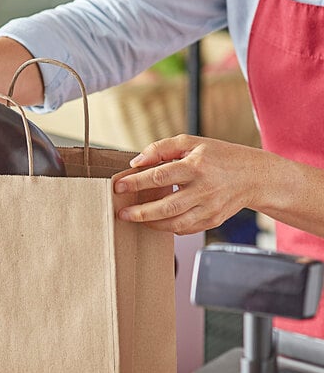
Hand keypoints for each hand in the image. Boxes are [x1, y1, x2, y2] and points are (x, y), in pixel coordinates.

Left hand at [113, 135, 266, 234]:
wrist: (254, 177)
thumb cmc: (219, 157)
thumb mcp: (193, 143)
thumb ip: (162, 148)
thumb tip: (136, 162)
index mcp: (197, 166)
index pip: (160, 175)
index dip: (137, 182)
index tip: (119, 186)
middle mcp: (204, 189)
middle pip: (166, 206)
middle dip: (140, 212)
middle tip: (122, 213)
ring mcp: (209, 208)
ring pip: (174, 223)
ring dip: (151, 223)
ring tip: (135, 218)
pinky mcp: (212, 221)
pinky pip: (184, 229)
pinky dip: (167, 227)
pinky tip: (156, 221)